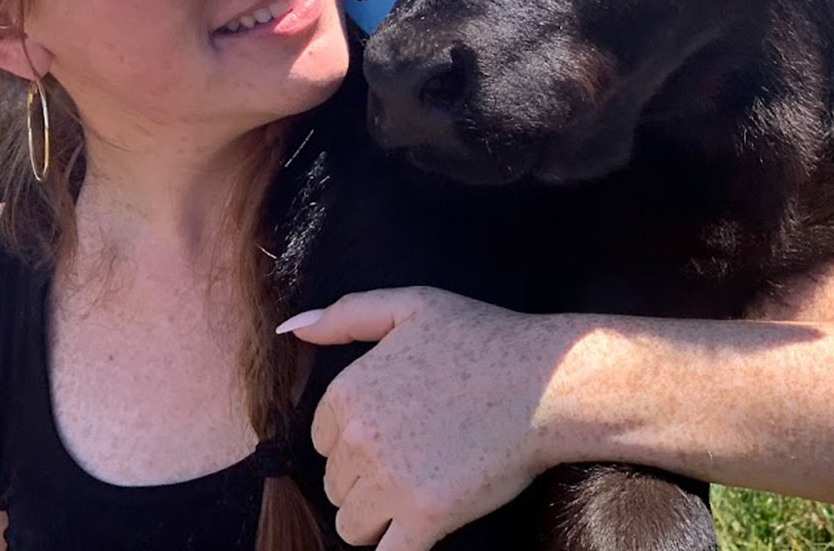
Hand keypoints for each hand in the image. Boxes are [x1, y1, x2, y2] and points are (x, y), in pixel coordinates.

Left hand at [277, 287, 585, 548]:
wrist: (544, 383)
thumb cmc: (480, 338)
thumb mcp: (409, 305)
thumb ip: (344, 315)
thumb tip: (289, 329)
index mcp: (348, 389)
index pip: (321, 439)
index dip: (353, 439)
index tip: (392, 430)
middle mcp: (359, 437)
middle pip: (334, 483)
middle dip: (364, 478)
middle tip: (413, 456)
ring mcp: (389, 481)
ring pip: (352, 524)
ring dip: (377, 517)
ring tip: (417, 490)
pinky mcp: (425, 517)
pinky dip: (394, 546)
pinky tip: (417, 528)